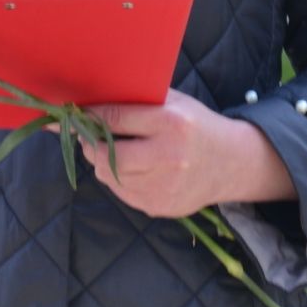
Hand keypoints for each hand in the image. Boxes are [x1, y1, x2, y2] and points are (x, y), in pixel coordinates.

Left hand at [79, 89, 295, 218]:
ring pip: (110, 177)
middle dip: (90, 145)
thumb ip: (138, 99)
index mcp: (172, 123)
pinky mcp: (161, 207)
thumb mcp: (175, 102)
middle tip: (87, 137)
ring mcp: (166, 186)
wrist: (231, 163)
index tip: (75, 114)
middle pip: (107, 156)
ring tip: (111, 151)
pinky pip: (123, 193)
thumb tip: (91, 101)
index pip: (116, 119)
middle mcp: (170, 157)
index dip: (90, 116)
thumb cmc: (196, 125)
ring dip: (102, 163)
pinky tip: (132, 168)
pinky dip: (119, 179)